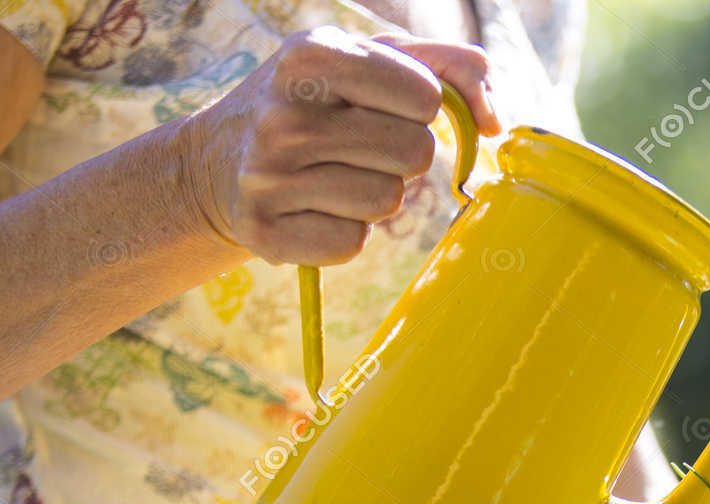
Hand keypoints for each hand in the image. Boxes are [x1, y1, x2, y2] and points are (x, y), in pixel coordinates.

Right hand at [178, 27, 502, 264]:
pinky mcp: (264, 232)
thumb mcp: (365, 60)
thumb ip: (444, 66)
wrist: (216, 162)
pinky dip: (344, 230)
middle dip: (401, 153)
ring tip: (330, 174)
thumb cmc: (311, 104)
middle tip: (357, 146)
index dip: (418, 107)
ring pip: (388, 200)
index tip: (382, 106)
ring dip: (374, 193)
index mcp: (311, 55)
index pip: (425, 97)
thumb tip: (493, 121)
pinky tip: (311, 207)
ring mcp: (268, 176)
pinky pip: (352, 242)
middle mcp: (284, 114)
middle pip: (416, 153)